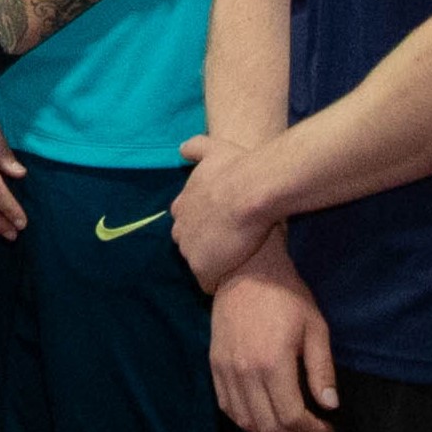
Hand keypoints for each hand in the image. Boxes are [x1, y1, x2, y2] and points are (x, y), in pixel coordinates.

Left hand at [171, 130, 283, 290]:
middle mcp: (180, 229)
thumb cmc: (236, 169)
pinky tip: (232, 277)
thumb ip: (195, 148)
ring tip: (235, 261)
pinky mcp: (204, 269)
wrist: (251, 191)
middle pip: (188, 243)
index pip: (185, 220)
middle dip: (204, 244)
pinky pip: (207, 283)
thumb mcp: (213, 149)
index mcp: (181, 206)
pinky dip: (217, 282)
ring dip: (213, 262)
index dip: (203, 222)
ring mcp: (190, 251)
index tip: (221, 222)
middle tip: (230, 241)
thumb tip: (181, 150)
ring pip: (198, 262)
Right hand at [209, 237, 337, 431]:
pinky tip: (264, 423)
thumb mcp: (315, 328)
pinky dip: (246, 423)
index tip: (327, 430)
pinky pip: (227, 408)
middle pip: (268, 426)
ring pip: (245, 423)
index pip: (291, 416)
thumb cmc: (286, 296)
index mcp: (272, 363)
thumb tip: (329, 406)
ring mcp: (225, 371)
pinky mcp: (214, 366)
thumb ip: (321, 370)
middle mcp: (244, 372)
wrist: (245, 270)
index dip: (311, 430)